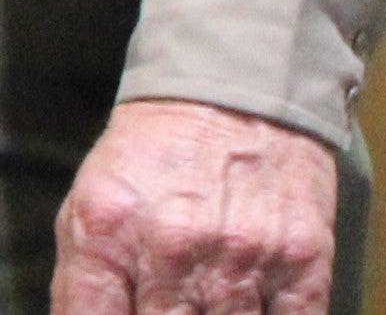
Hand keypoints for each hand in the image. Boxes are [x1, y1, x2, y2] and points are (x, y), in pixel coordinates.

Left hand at [52, 97, 340, 313]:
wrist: (234, 93)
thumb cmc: (156, 154)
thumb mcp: (91, 200)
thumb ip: (83, 281)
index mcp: (109, 230)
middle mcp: (172, 248)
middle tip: (169, 307)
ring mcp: (241, 260)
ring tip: (204, 301)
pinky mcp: (302, 266)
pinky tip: (252, 309)